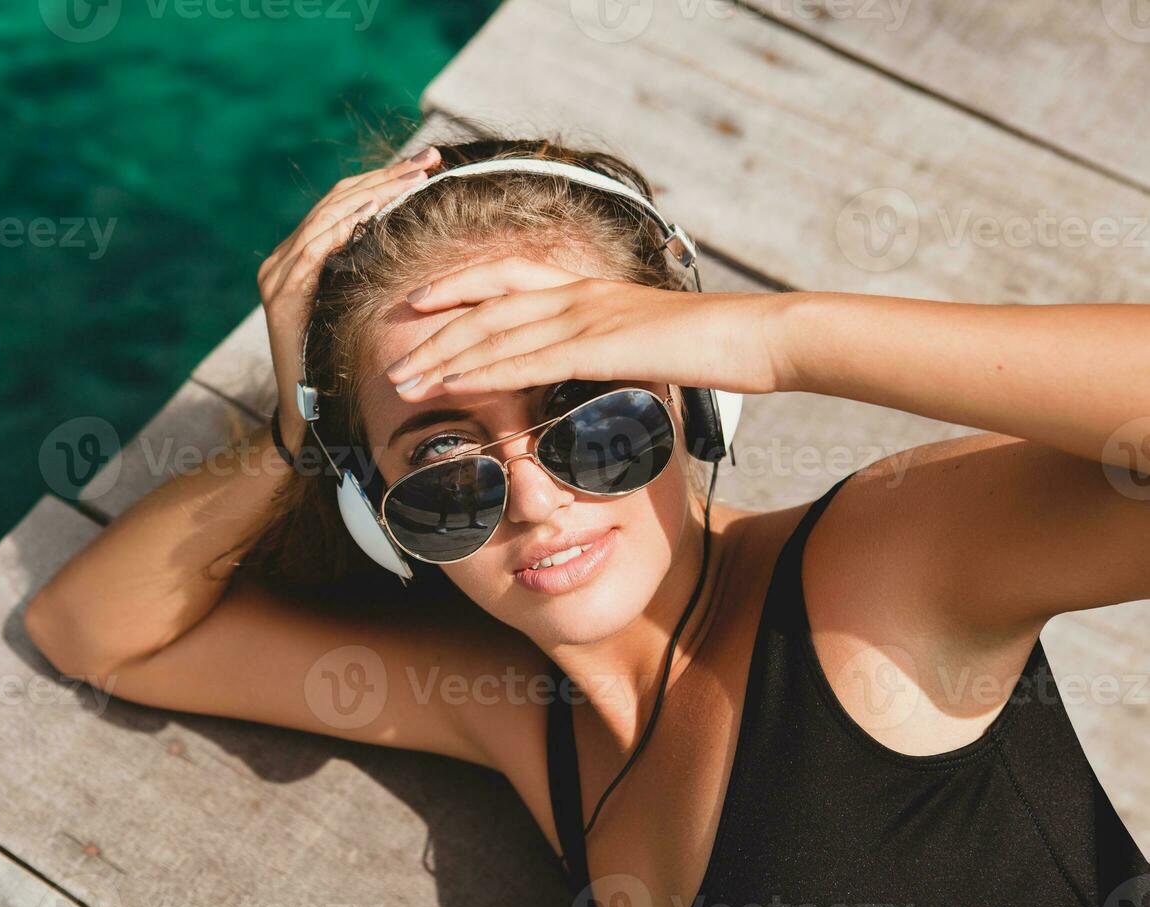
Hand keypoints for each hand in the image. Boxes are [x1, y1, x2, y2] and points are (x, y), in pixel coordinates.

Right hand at [257, 145, 441, 447]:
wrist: (307, 417)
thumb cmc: (340, 368)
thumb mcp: (354, 311)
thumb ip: (365, 275)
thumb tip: (406, 242)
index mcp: (297, 260)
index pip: (340, 204)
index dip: (381, 180)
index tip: (423, 165)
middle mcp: (281, 261)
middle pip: (335, 202)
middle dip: (385, 177)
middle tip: (428, 160)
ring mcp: (276, 276)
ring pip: (327, 218)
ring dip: (373, 193)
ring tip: (412, 178)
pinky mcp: (280, 294)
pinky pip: (315, 249)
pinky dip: (344, 226)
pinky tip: (375, 209)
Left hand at [381, 257, 787, 400]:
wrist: (757, 336)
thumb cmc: (714, 346)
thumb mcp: (648, 343)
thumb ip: (610, 351)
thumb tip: (590, 369)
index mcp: (588, 289)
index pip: (505, 278)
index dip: (456, 287)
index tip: (417, 302)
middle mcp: (577, 295)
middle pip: (485, 308)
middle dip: (433, 335)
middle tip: (391, 359)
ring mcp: (586, 317)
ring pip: (495, 333)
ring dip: (443, 359)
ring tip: (402, 380)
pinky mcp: (597, 346)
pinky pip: (525, 359)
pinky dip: (481, 372)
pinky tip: (451, 384)